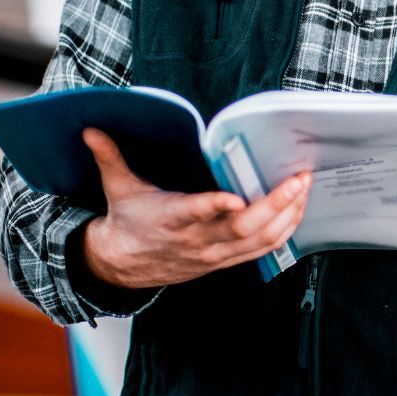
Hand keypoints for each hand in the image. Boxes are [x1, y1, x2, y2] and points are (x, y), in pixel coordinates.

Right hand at [78, 128, 311, 288]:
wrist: (122, 265)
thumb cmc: (127, 221)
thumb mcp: (117, 188)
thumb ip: (109, 157)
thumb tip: (90, 130)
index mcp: (171, 218)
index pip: (196, 213)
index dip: (216, 207)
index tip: (236, 197)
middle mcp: (198, 240)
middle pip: (243, 228)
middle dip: (276, 204)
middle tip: (298, 179)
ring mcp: (215, 254)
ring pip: (260, 240)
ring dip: (288, 215)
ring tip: (306, 188)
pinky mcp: (226, 261)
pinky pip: (264, 249)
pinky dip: (285, 231)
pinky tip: (298, 210)